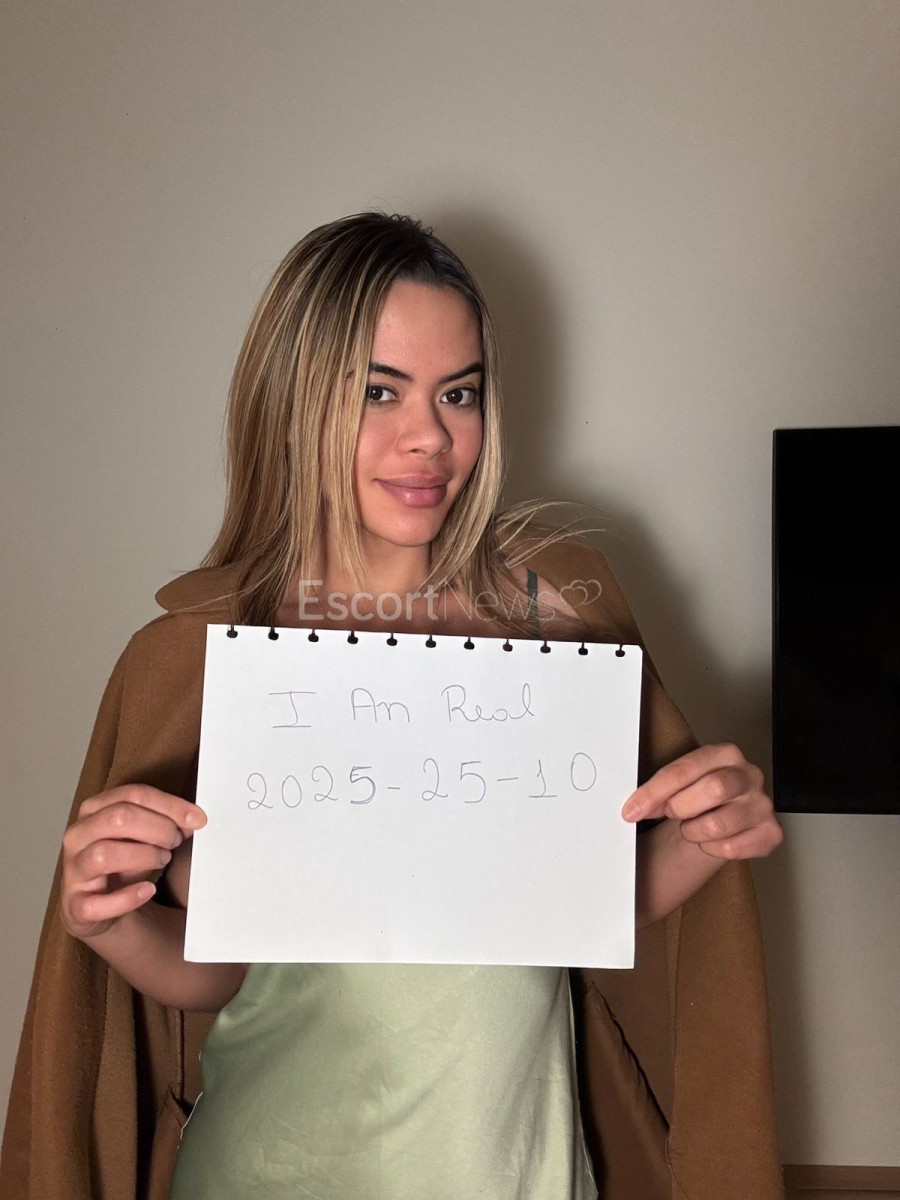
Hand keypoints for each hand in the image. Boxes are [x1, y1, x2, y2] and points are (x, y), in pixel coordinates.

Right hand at [61, 784, 206, 940]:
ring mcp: (73, 871)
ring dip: (143, 856)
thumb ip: (167, 821)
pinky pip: (97, 903)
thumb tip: (193, 819)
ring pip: (104, 854)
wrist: (107, 908)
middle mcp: (78, 836)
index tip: (197, 819)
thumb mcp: (146, 835)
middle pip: (118, 817)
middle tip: (175, 842)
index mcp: (94, 809)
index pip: (132, 795)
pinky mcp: (76, 906)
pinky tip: (149, 890)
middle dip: (157, 828)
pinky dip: (127, 898)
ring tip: (163, 860)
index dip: (169, 805)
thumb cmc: (127, 862)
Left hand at [621, 742, 783, 860]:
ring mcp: (762, 803)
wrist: (720, 817)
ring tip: (691, 829)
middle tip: (671, 815)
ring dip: (694, 832)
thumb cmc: (697, 797)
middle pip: (712, 789)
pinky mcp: (771, 832)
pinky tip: (710, 841)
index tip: (632, 810)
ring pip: (719, 823)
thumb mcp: (678, 786)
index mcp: (724, 754)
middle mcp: (749, 774)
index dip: (654, 792)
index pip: (685, 769)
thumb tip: (634, 808)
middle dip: (680, 808)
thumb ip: (658, 792)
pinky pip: (733, 848)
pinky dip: (713, 849)